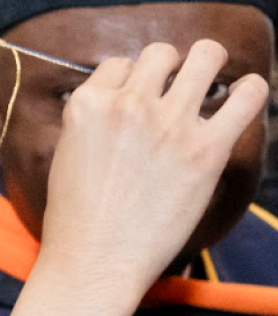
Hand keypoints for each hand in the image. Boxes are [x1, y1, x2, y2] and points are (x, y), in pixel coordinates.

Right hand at [0, 40, 268, 315]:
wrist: (95, 262)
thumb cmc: (76, 219)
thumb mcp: (65, 156)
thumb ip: (90, 122)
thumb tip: (118, 102)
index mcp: (87, 105)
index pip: (119, 64)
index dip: (131, 80)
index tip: (138, 100)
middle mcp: (129, 105)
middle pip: (161, 53)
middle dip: (170, 66)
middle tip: (175, 89)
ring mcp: (170, 124)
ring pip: (205, 56)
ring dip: (210, 63)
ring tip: (211, 78)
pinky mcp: (207, 149)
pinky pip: (245, 96)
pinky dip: (249, 91)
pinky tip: (242, 97)